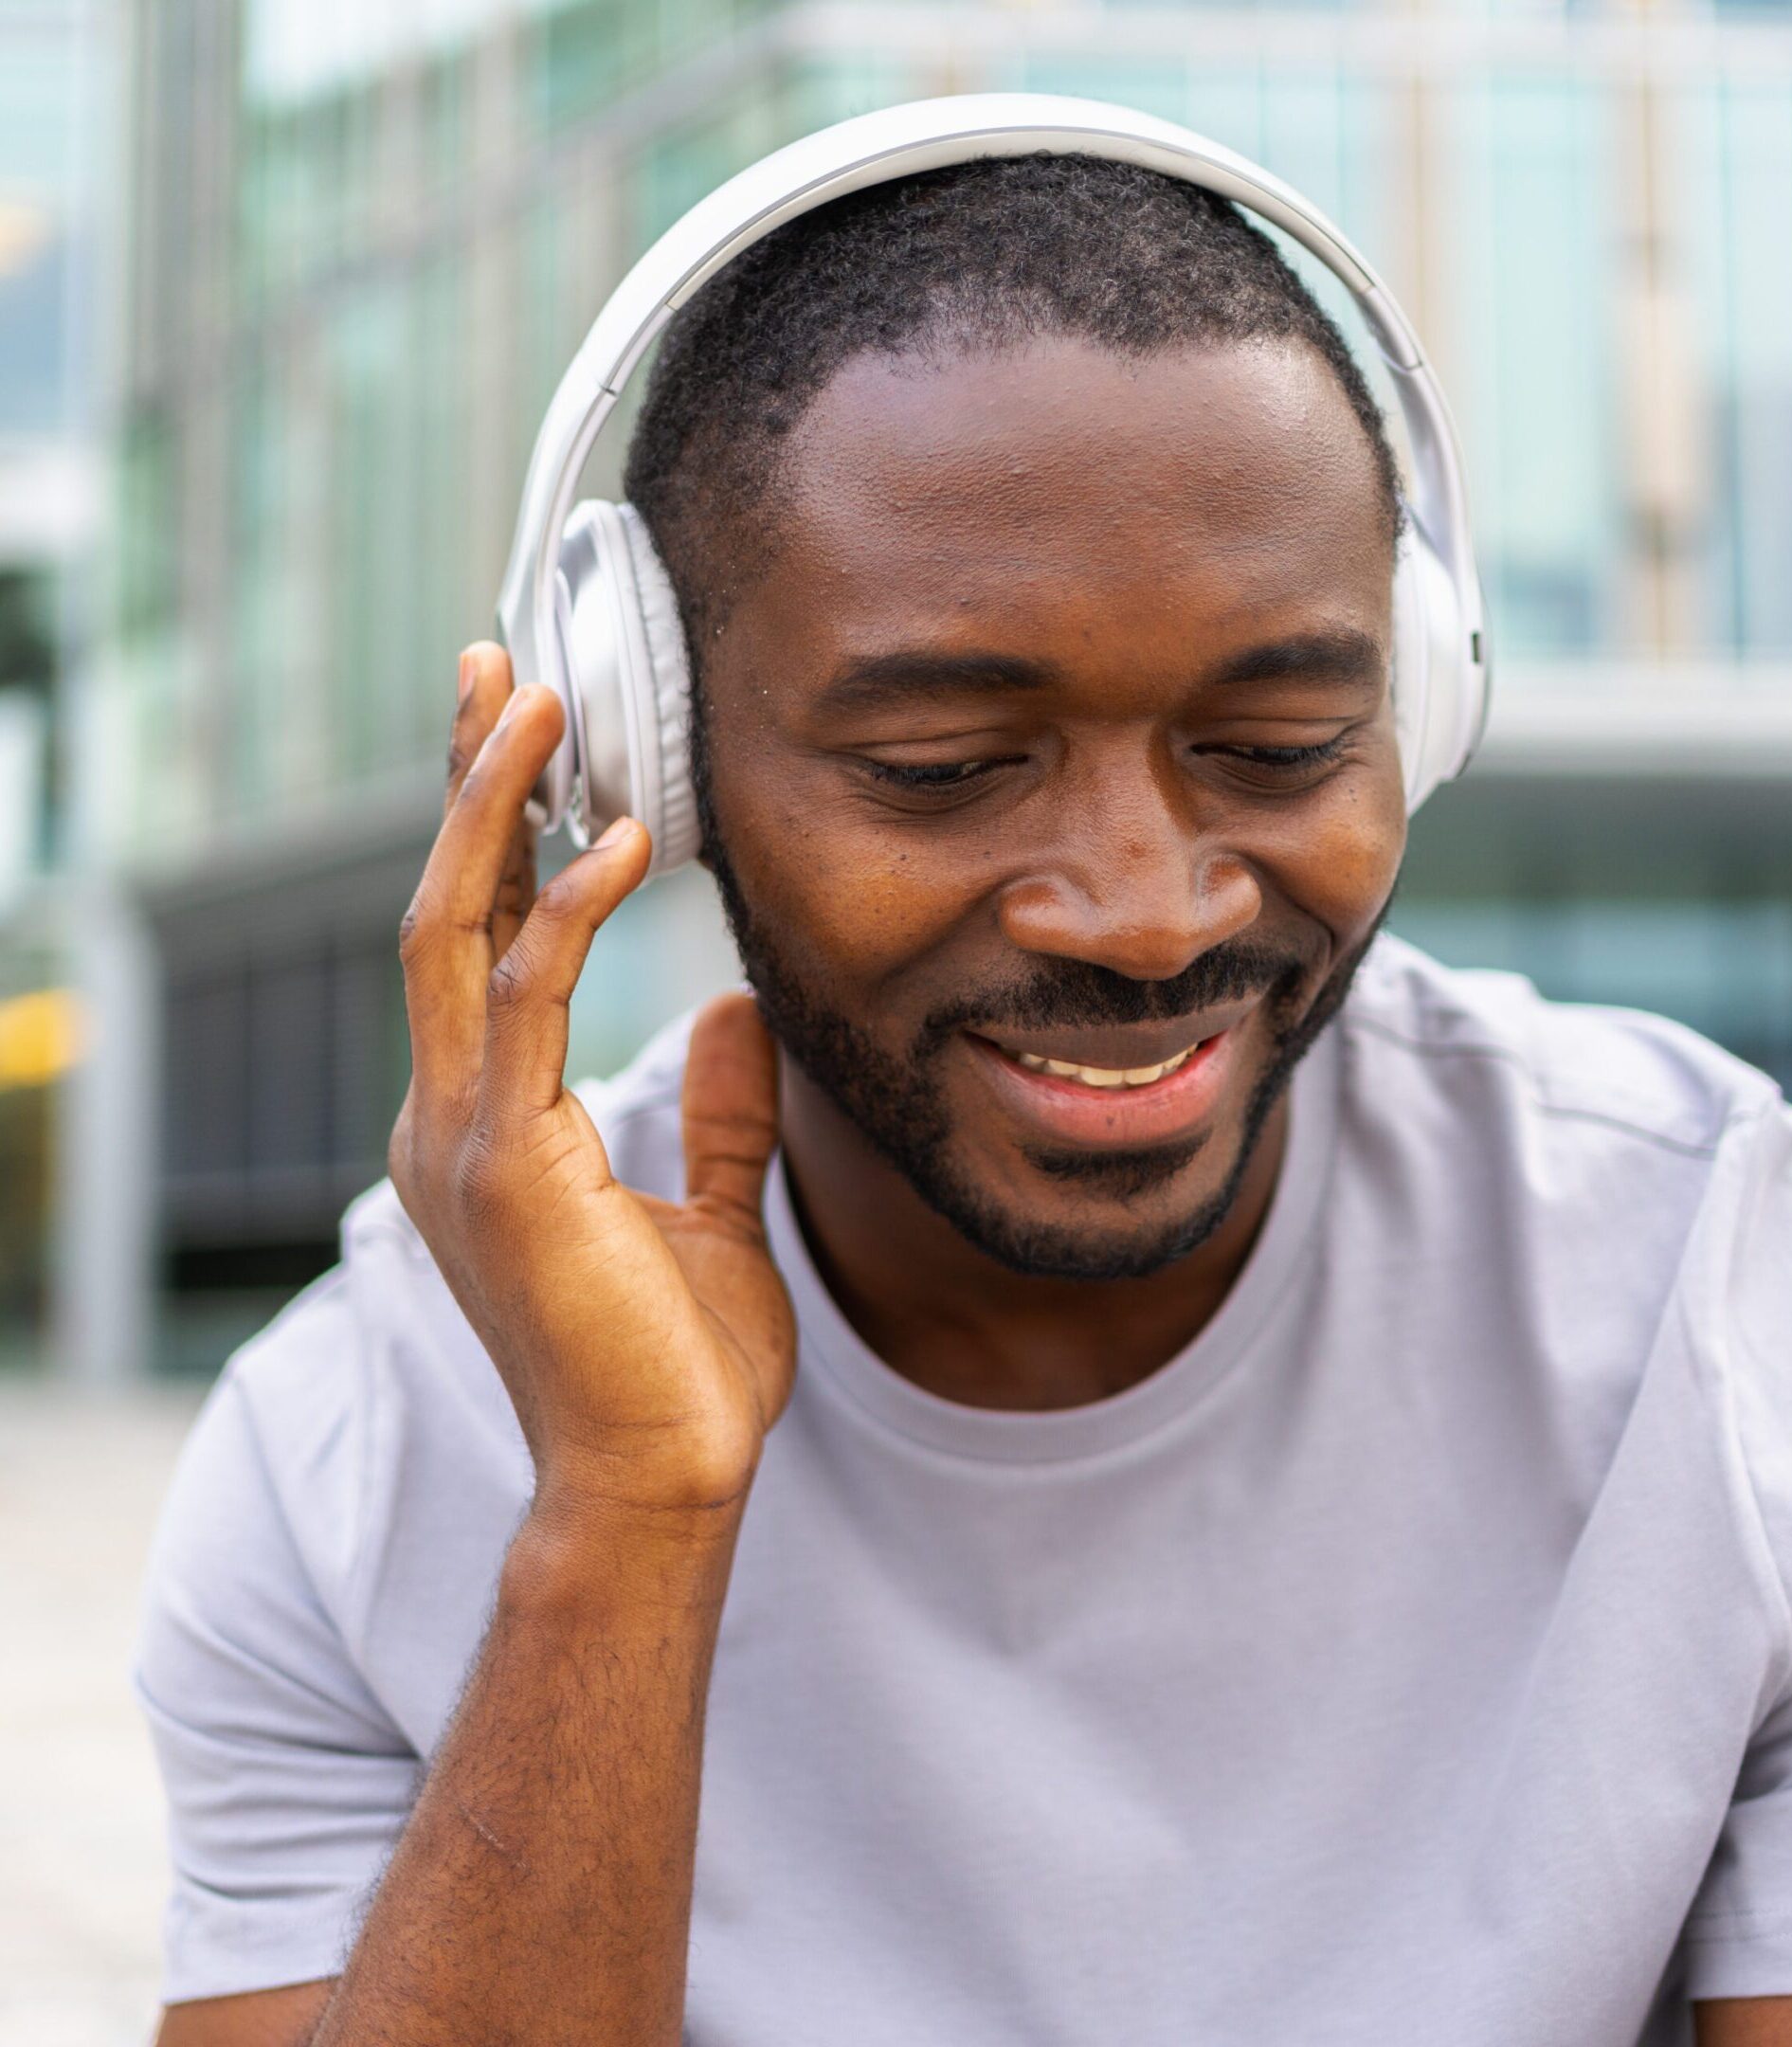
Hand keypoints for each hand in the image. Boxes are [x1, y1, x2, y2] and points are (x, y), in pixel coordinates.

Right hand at [388, 643, 795, 1526]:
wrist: (661, 1482)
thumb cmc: (678, 1369)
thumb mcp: (709, 1212)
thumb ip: (715, 1112)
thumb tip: (735, 1011)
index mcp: (489, 1128)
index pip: (476, 949)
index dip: (494, 838)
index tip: (532, 741)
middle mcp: (451, 1120)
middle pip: (440, 911)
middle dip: (470, 787)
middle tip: (502, 671)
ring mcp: (462, 1140)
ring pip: (451, 932)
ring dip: (494, 810)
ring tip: (543, 701)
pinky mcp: (502, 1166)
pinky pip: (522, 1003)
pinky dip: (562, 912)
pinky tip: (618, 840)